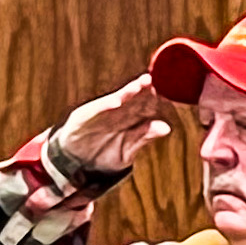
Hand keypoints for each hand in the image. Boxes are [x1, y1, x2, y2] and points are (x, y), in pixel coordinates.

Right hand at [53, 74, 177, 180]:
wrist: (76, 164)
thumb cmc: (105, 154)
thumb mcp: (128, 149)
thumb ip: (145, 137)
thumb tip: (167, 127)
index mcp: (129, 120)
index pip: (145, 106)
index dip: (156, 99)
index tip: (169, 92)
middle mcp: (116, 113)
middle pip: (133, 99)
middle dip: (144, 89)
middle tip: (156, 80)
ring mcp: (99, 114)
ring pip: (117, 100)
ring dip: (128, 92)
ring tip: (140, 85)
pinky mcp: (82, 118)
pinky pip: (95, 110)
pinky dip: (105, 106)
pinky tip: (116, 102)